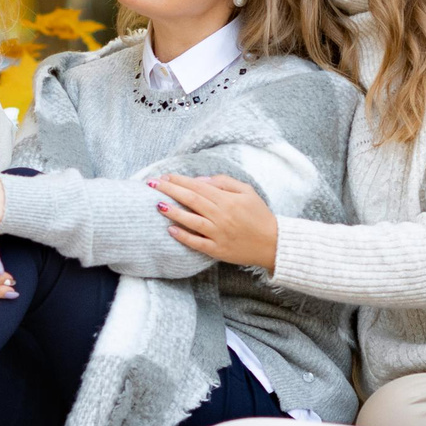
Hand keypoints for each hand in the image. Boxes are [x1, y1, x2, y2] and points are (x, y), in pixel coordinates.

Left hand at [152, 174, 279, 269]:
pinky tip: (170, 230)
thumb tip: (201, 179)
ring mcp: (218, 234)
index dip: (180, 180)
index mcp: (227, 200)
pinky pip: (197, 243)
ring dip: (173, 212)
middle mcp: (221, 216)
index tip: (165, 176)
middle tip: (152, 184)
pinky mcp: (217, 250)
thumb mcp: (247, 191)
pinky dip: (183, 236)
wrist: (273, 243)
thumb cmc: (259, 215)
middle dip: (170, 190)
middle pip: (191, 200)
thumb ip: (224, 182)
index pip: (198, 186)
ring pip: (191, 220)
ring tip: (158, 204)